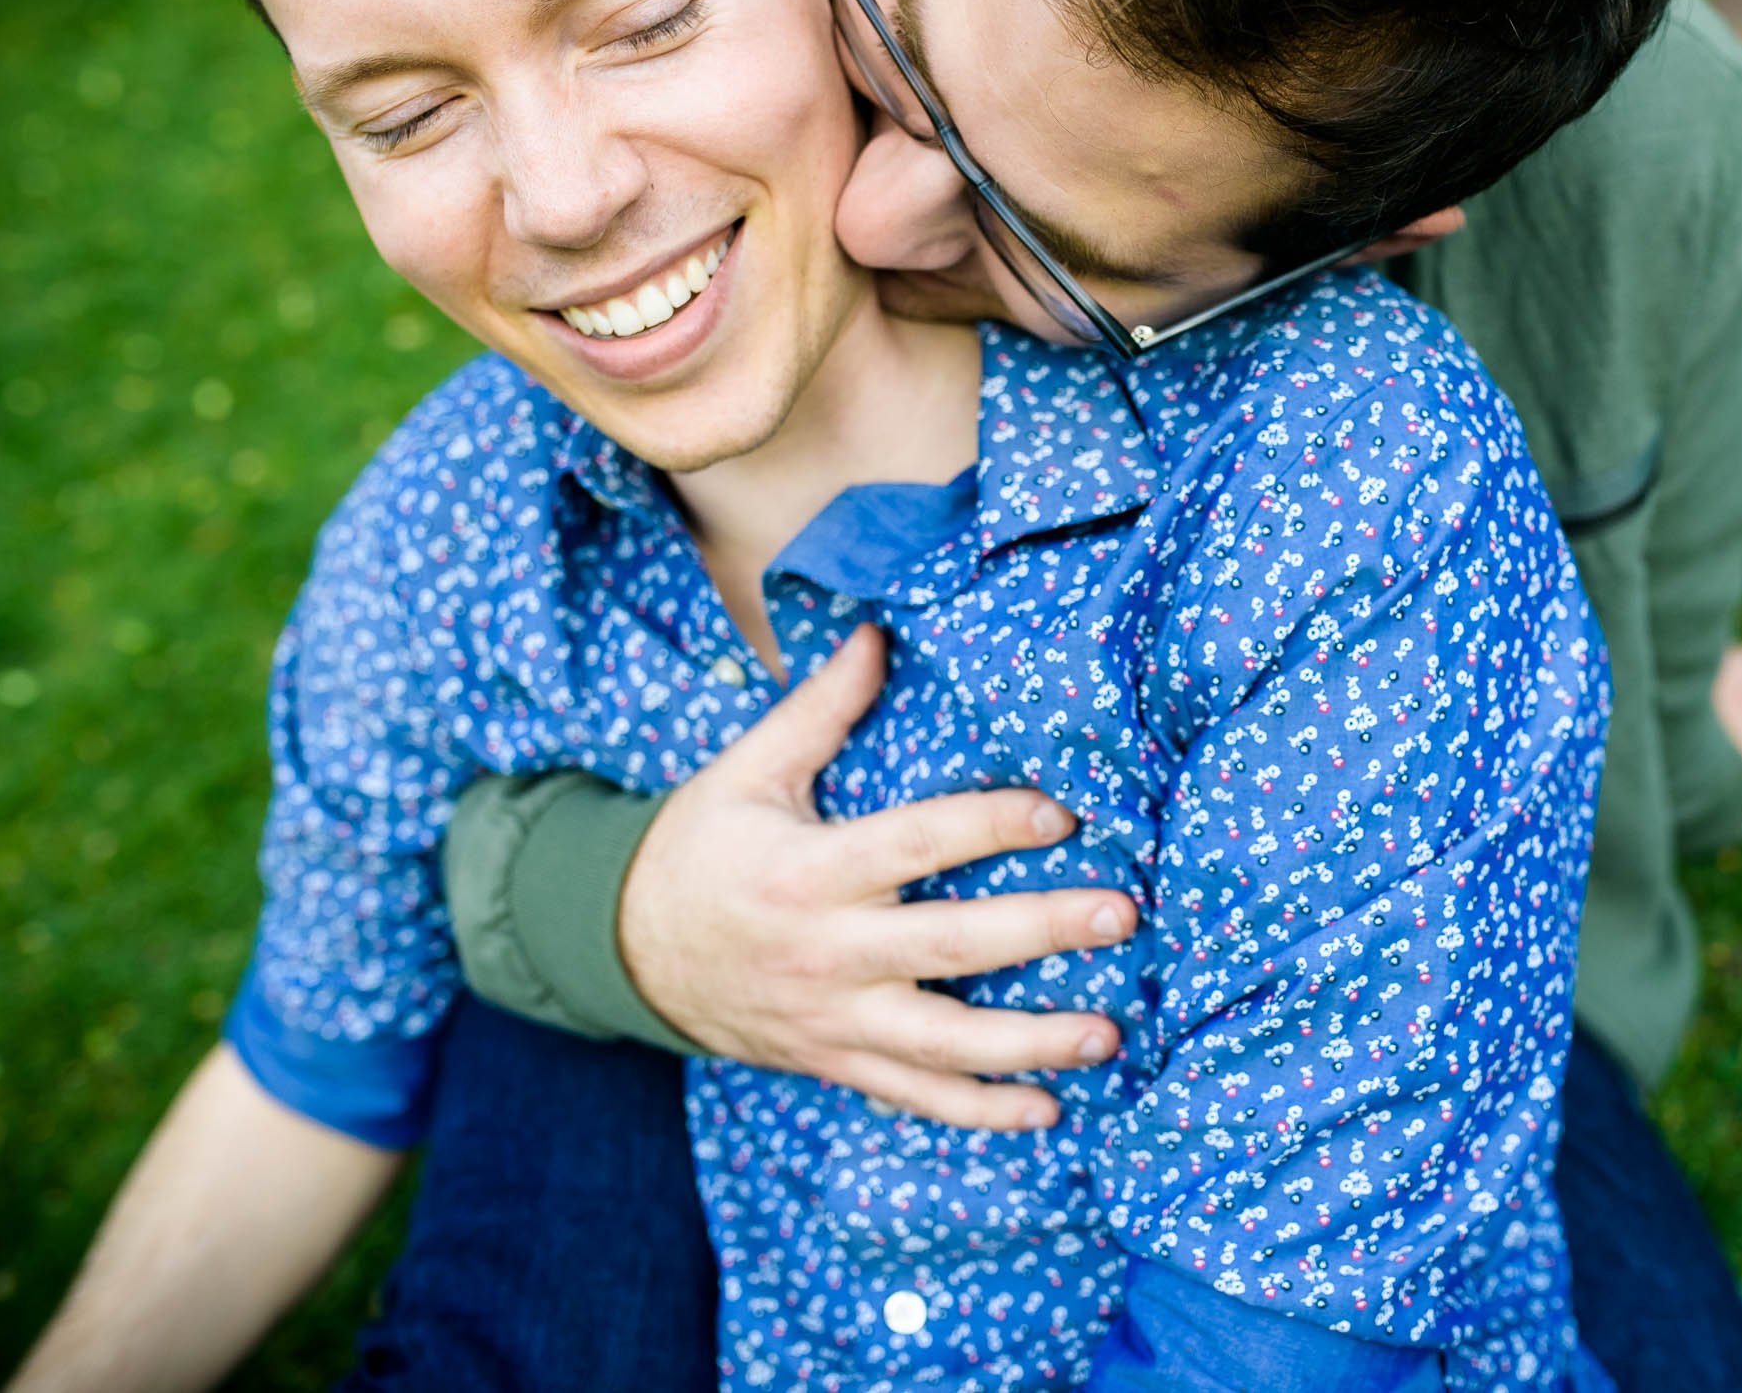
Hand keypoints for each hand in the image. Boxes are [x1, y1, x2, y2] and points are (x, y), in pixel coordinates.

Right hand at [618, 624, 1138, 1129]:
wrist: (621, 953)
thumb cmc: (699, 849)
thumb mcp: (745, 772)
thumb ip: (819, 709)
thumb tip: (879, 631)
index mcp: (808, 870)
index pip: (916, 842)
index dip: (990, 824)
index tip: (1063, 812)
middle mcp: (826, 951)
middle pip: (949, 945)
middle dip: (1041, 930)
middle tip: (1120, 916)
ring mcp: (834, 1018)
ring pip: (944, 1043)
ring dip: (1031, 1043)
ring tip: (1107, 1033)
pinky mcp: (835, 1061)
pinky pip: (916, 1097)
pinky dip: (981, 1110)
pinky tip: (1048, 1110)